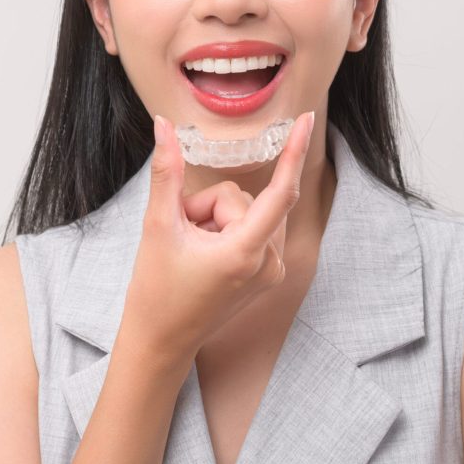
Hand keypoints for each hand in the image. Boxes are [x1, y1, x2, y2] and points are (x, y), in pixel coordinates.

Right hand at [124, 111, 314, 358]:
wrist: (160, 343)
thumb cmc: (156, 292)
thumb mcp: (157, 226)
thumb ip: (167, 172)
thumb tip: (163, 125)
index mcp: (246, 253)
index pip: (281, 192)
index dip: (295, 152)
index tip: (307, 120)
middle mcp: (268, 262)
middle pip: (243, 199)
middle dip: (208, 206)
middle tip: (183, 235)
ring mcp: (270, 270)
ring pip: (246, 211)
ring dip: (215, 219)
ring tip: (193, 249)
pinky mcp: (266, 274)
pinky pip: (251, 227)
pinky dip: (226, 229)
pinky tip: (205, 254)